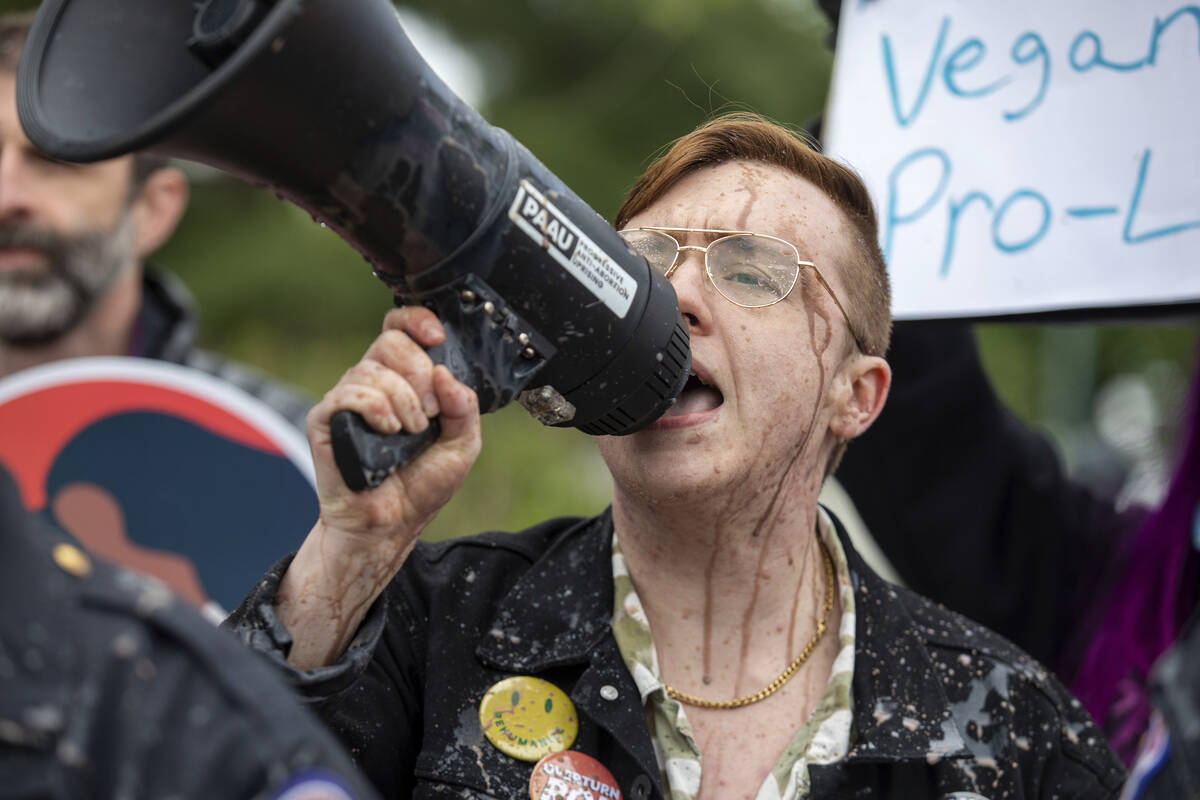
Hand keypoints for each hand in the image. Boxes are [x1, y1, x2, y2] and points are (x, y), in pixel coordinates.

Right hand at [307, 306, 481, 552]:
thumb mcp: (463, 446)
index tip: (437, 337)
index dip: (416, 321)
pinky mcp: (325, 421)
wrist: (390, 524)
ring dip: (401, 399)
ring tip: (411, 432)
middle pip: (389, 341)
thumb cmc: (421, 486)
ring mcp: (347, 401)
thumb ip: (465, 409)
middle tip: (429, 412)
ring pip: (370, 369)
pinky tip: (387, 429)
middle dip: (418, 371)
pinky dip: (373, 407)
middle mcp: (372, 383)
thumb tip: (446, 375)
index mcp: (403, 380)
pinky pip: (346, 395)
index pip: (400, 328)